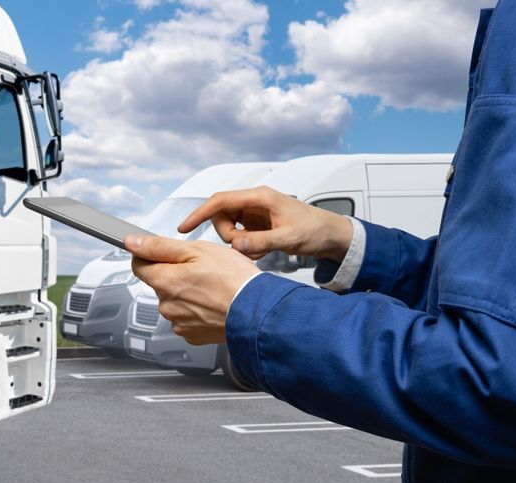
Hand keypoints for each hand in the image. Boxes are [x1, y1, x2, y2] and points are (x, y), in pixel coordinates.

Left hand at [125, 234, 259, 344]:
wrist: (258, 312)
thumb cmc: (234, 279)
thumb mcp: (198, 250)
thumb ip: (160, 246)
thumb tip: (133, 242)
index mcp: (165, 282)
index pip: (139, 265)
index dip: (150, 255)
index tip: (163, 252)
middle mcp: (166, 305)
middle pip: (159, 283)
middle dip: (175, 274)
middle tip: (201, 269)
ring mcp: (179, 322)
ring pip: (174, 301)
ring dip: (187, 293)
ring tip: (212, 288)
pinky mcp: (192, 335)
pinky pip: (187, 317)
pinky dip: (197, 309)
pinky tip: (213, 303)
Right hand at [178, 186, 352, 261]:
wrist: (331, 234)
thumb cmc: (315, 229)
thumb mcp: (289, 238)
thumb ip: (261, 242)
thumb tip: (236, 244)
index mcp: (260, 197)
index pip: (220, 201)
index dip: (199, 214)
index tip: (184, 228)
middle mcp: (255, 202)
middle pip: (221, 216)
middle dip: (227, 235)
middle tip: (245, 248)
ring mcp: (255, 214)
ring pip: (229, 228)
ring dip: (237, 243)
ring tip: (259, 250)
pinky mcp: (258, 224)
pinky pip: (240, 236)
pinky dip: (245, 246)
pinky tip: (261, 251)